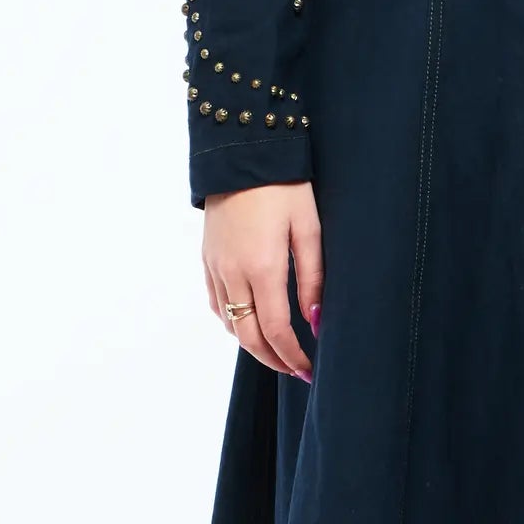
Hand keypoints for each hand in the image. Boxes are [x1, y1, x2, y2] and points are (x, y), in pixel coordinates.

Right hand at [201, 182, 320, 381]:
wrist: (242, 153)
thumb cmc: (285, 187)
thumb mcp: (310, 228)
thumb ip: (313, 278)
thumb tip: (315, 322)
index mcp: (263, 268)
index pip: (276, 330)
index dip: (292, 357)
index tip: (309, 370)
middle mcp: (233, 273)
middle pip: (248, 336)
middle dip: (272, 360)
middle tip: (295, 370)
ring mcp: (216, 266)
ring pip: (230, 323)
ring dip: (252, 344)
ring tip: (277, 350)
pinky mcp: (207, 258)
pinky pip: (217, 303)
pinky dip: (234, 322)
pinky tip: (251, 322)